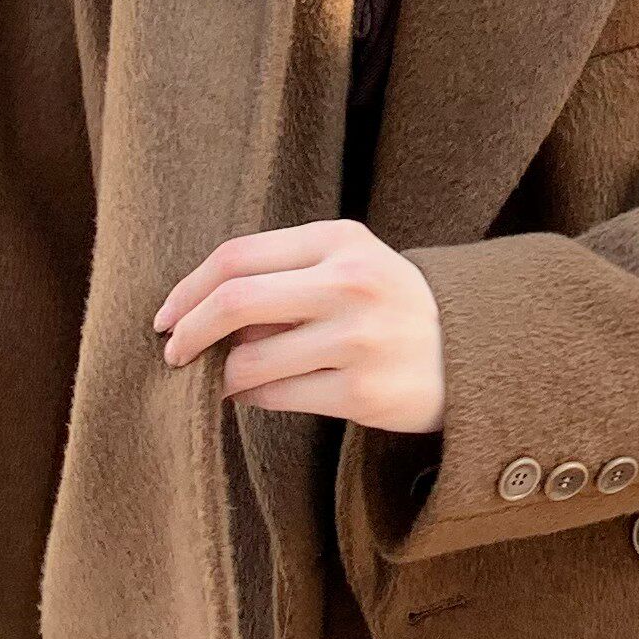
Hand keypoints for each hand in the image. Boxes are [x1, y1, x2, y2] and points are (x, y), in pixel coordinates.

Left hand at [155, 220, 445, 430]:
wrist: (472, 350)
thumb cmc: (390, 303)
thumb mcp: (348, 264)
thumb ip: (284, 274)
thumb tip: (201, 313)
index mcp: (340, 240)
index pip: (237, 256)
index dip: (188, 288)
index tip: (166, 316)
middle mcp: (349, 283)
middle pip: (234, 301)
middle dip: (188, 332)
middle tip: (172, 353)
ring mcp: (358, 339)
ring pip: (248, 360)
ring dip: (223, 375)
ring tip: (227, 378)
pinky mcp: (362, 392)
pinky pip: (277, 397)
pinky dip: (253, 398)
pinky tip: (258, 394)